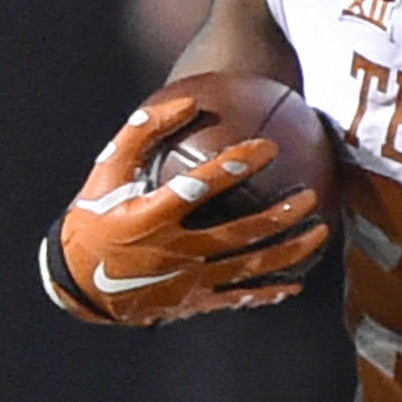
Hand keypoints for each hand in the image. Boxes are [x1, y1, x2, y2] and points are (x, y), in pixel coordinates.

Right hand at [48, 93, 328, 325]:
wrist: (80, 284)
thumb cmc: (96, 215)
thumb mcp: (108, 169)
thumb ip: (143, 131)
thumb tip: (187, 100)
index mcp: (152, 216)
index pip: (200, 187)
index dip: (236, 165)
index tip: (268, 146)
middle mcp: (175, 251)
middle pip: (239, 234)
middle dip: (281, 215)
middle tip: (309, 196)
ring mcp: (188, 281)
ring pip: (249, 268)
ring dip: (289, 252)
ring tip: (321, 232)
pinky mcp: (194, 302)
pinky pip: (238, 298)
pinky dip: (269, 292)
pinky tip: (295, 283)